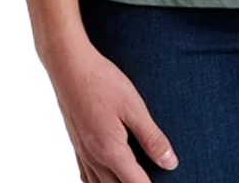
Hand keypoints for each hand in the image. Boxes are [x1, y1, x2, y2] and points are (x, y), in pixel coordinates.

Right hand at [40, 37, 179, 181]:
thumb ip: (152, 137)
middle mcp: (94, 158)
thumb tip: (170, 162)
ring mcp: (82, 153)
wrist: (68, 66)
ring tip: (131, 178)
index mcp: (111, 151)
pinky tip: (106, 177)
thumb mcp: (134, 106)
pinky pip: (85, 176)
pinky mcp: (75, 145)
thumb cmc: (101, 81)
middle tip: (150, 179)